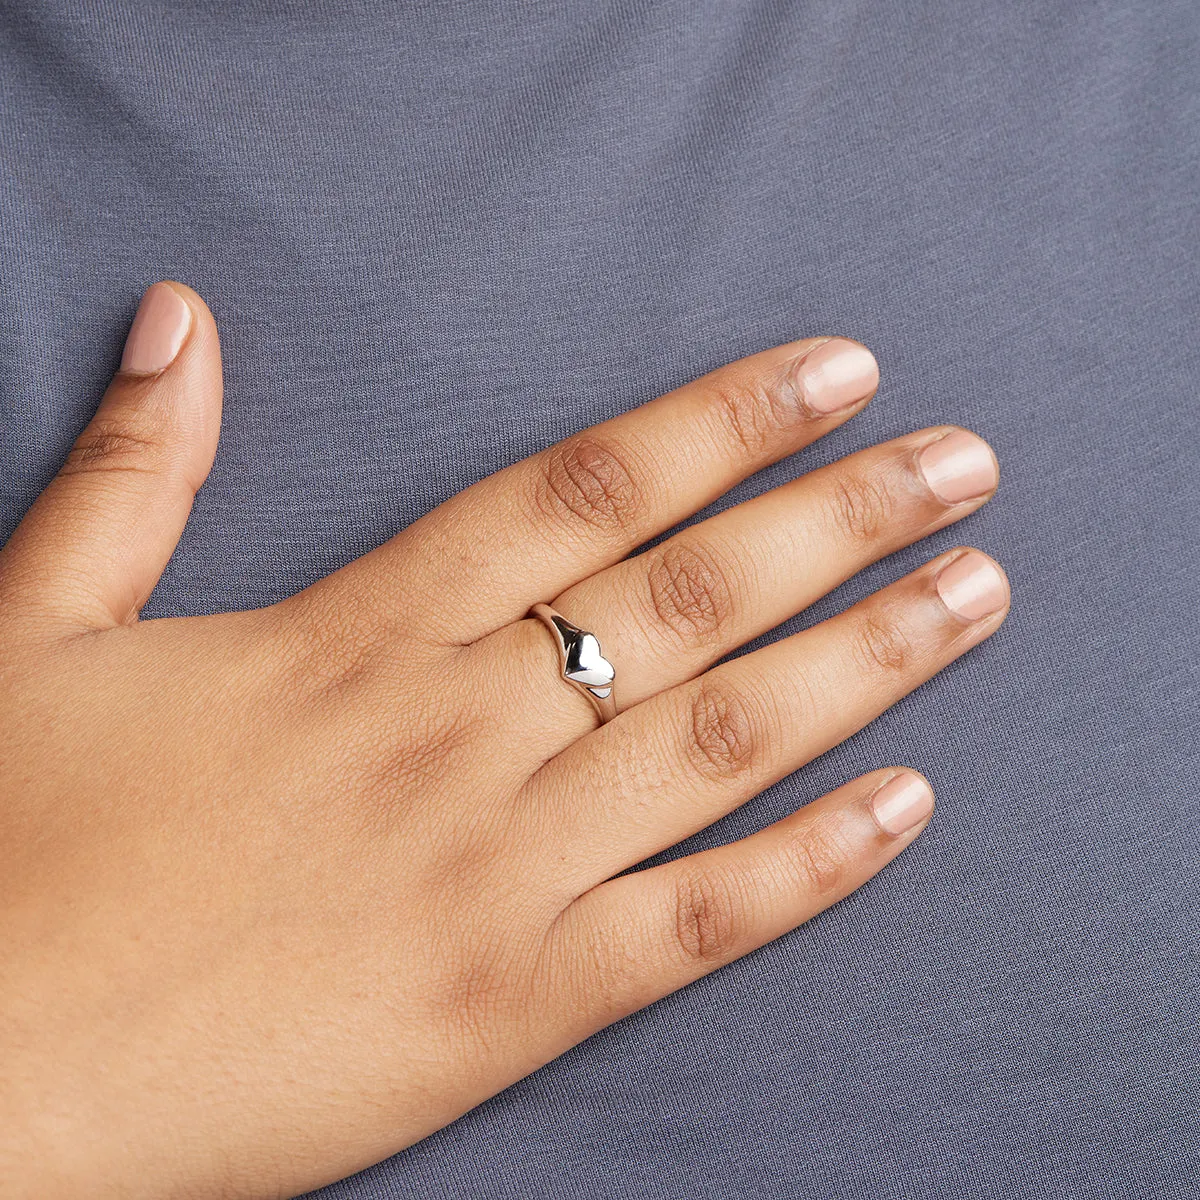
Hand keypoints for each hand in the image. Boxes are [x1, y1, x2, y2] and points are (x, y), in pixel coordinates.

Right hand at [0, 283, 1007, 1197]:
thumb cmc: (13, 852)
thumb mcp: (39, 632)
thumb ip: (131, 475)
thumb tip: (179, 323)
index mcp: (358, 634)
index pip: (585, 489)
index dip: (723, 420)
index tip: (836, 376)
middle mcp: (456, 732)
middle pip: (694, 592)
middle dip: (843, 515)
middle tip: (964, 465)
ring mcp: (495, 869)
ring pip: (722, 737)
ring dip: (867, 659)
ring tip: (975, 597)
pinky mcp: (509, 1000)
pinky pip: (696, 920)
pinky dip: (812, 865)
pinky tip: (907, 806)